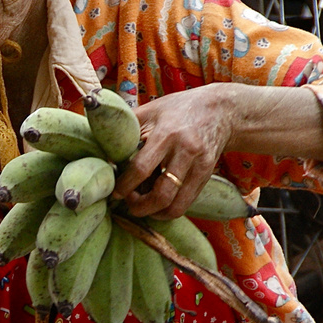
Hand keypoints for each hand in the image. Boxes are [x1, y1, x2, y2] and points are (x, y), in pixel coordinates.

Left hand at [112, 84, 234, 218]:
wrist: (221, 110)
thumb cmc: (179, 109)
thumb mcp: (151, 110)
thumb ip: (129, 128)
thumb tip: (101, 147)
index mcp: (167, 133)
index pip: (142, 168)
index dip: (125, 186)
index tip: (114, 192)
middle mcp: (185, 151)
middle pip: (161, 194)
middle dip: (139, 206)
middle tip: (127, 203)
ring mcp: (199, 166)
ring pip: (176, 205)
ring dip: (154, 213)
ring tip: (142, 207)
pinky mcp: (207, 176)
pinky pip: (187, 203)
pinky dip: (169, 210)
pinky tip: (158, 205)